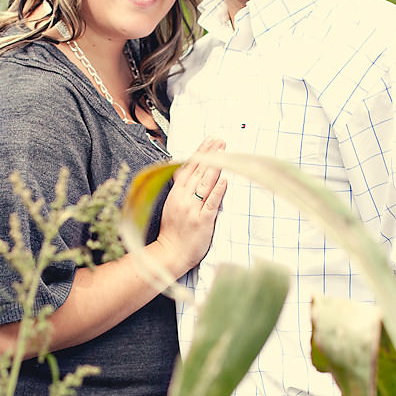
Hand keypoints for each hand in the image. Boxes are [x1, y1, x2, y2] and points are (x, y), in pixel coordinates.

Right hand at [155, 137, 226, 276]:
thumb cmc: (173, 232)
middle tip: (220, 140)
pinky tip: (224, 180)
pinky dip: (217, 191)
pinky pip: (210, 203)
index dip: (199, 153)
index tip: (209, 141)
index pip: (188, 168)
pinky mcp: (202, 221)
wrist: (171, 254)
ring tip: (224, 152)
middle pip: (197, 172)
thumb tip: (185, 171)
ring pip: (204, 184)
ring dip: (215, 167)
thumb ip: (180, 189)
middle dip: (209, 154)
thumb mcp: (172, 206)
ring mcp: (192, 210)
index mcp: (175, 194)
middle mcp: (183, 199)